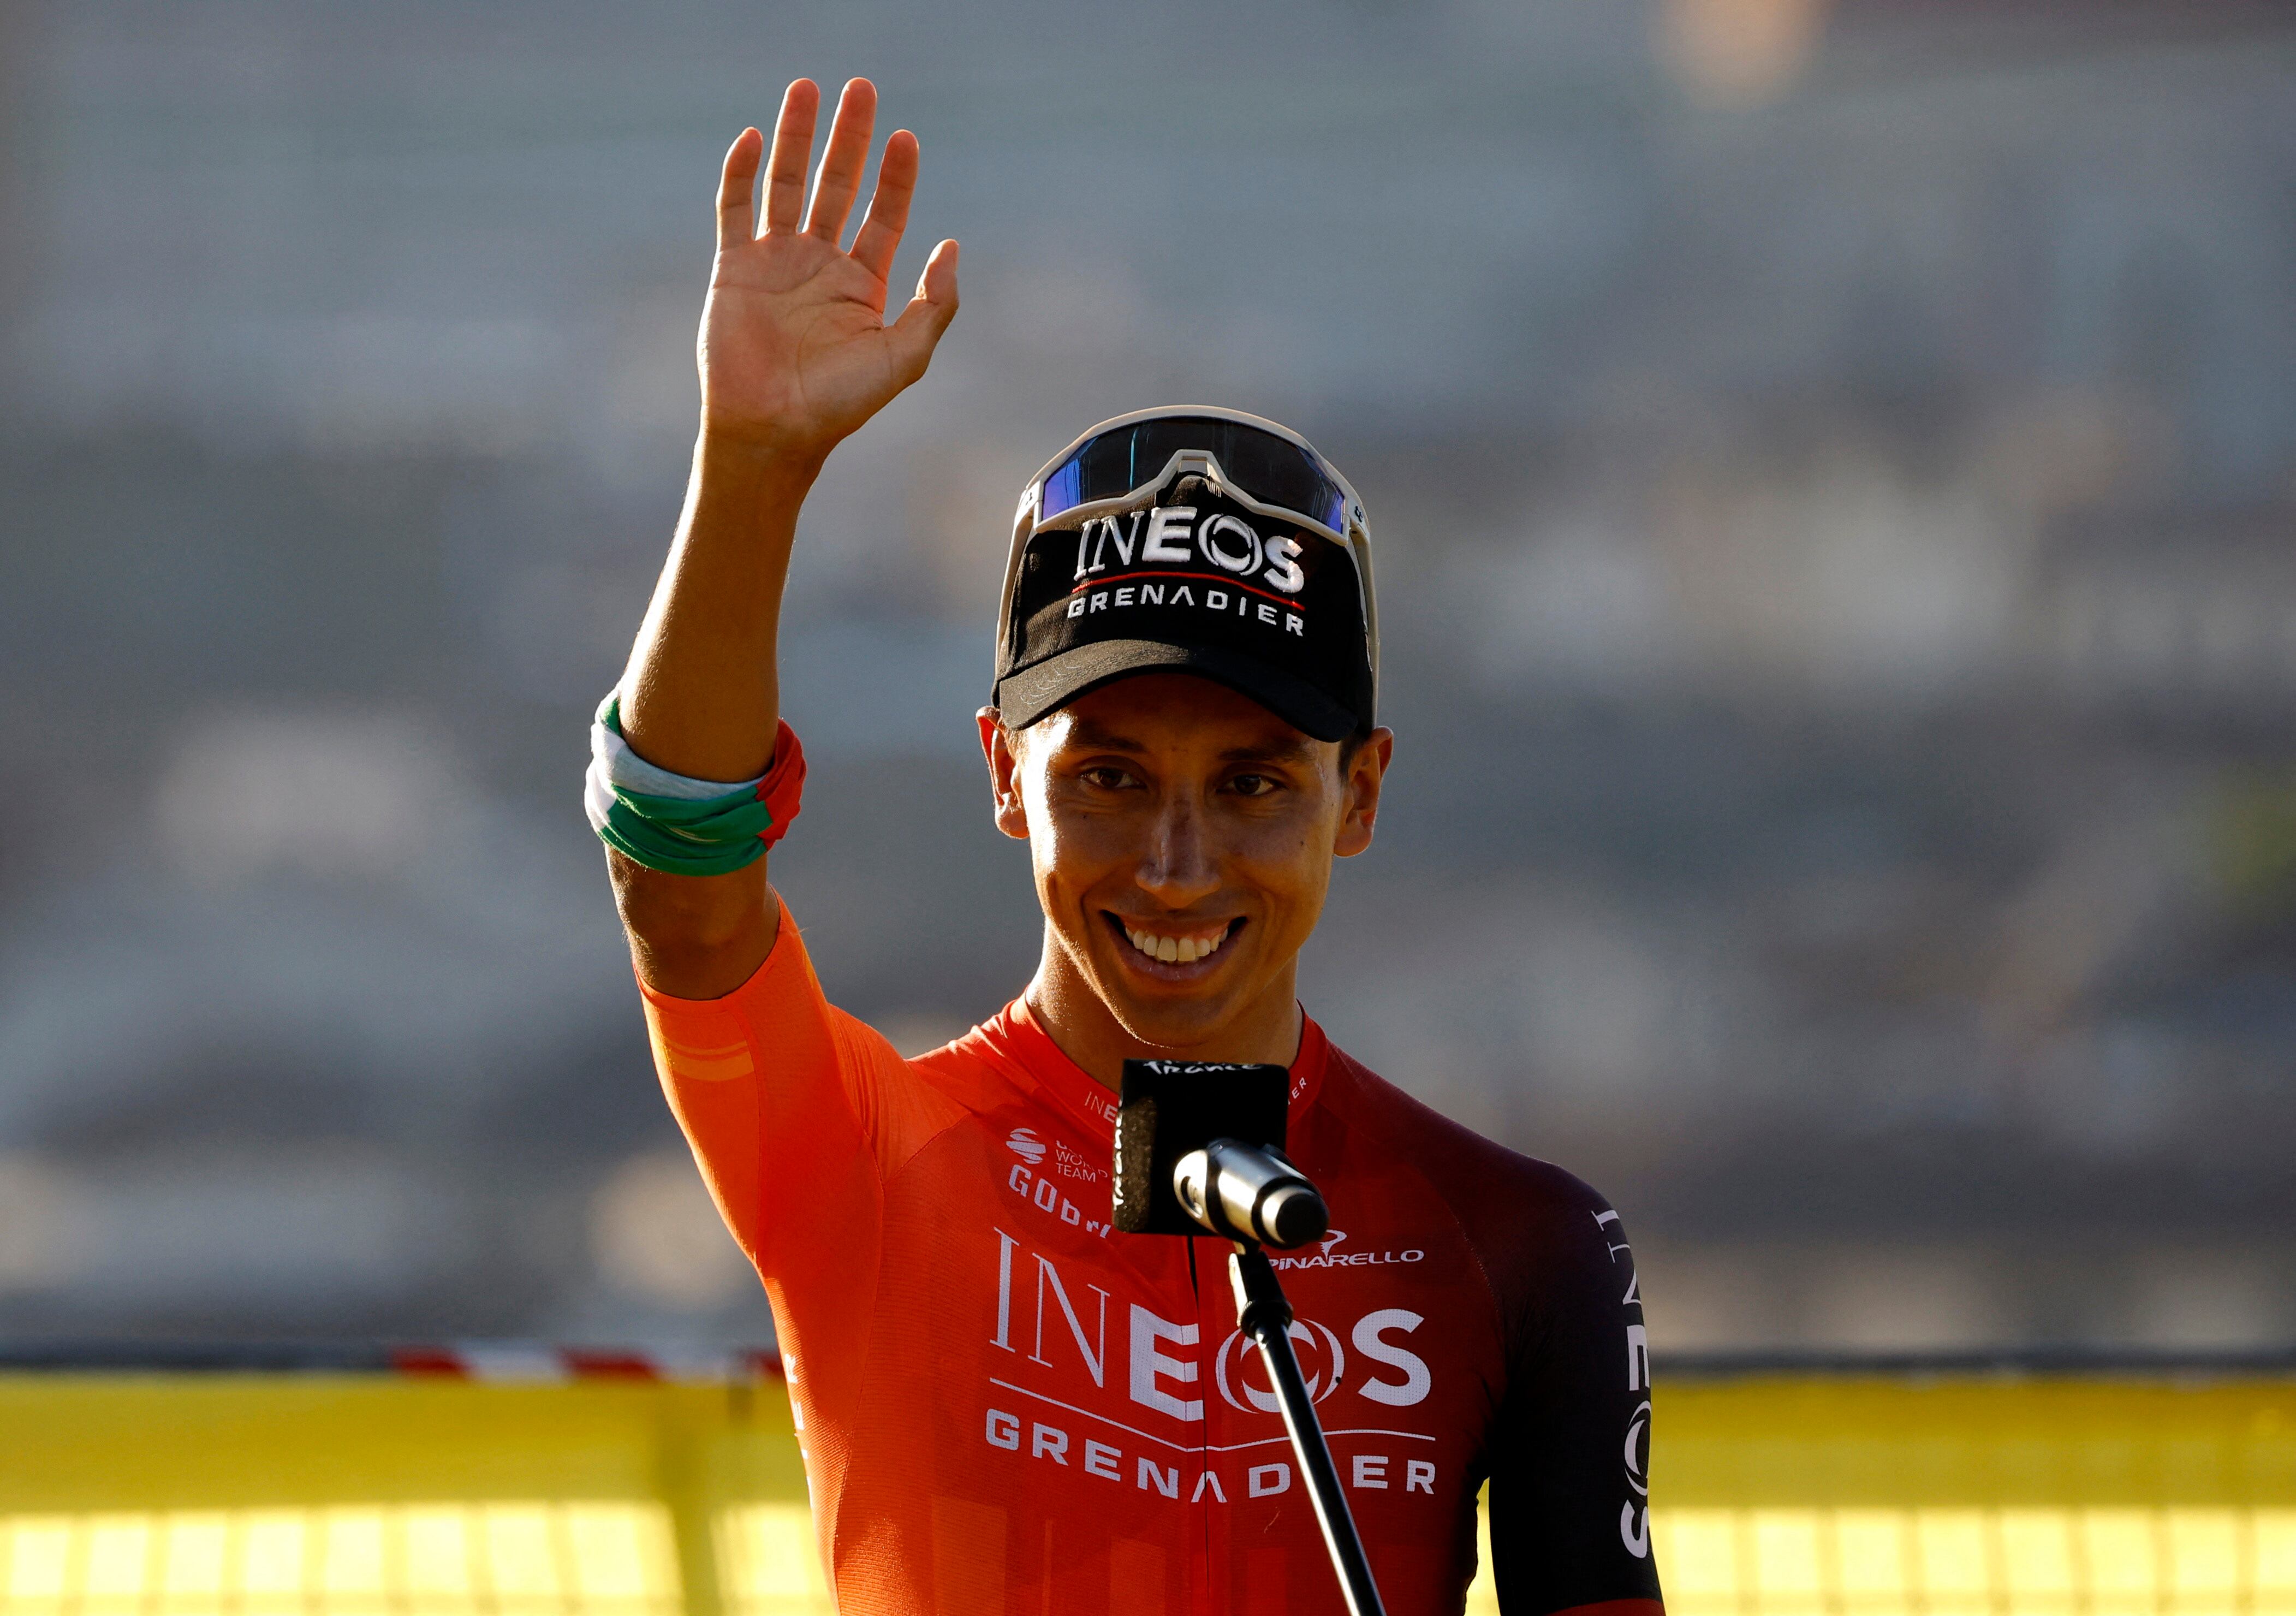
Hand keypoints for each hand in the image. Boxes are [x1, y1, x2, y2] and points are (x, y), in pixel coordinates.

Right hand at [699, 78, 958, 460]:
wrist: (774, 429)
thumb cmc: (840, 404)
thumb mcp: (905, 356)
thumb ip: (934, 305)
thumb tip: (952, 246)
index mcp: (862, 283)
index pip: (883, 214)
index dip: (896, 177)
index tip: (905, 138)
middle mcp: (820, 265)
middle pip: (837, 185)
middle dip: (849, 138)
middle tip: (861, 89)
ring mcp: (775, 262)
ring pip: (788, 184)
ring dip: (796, 136)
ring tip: (807, 88)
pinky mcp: (734, 268)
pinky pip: (736, 209)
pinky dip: (742, 172)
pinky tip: (756, 137)